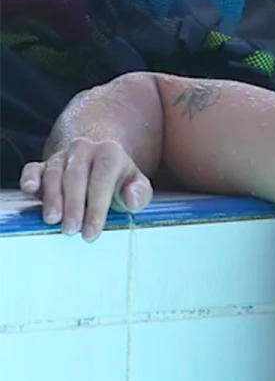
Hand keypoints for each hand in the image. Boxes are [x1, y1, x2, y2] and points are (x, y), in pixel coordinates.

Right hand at [19, 137, 152, 241]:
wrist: (99, 167)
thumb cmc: (120, 183)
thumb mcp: (137, 187)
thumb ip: (140, 193)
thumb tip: (131, 199)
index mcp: (110, 153)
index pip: (102, 179)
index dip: (97, 207)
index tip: (92, 231)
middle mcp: (84, 149)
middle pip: (76, 176)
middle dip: (73, 205)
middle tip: (71, 229)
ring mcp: (62, 156)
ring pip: (54, 174)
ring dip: (52, 198)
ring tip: (53, 220)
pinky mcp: (43, 164)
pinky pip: (33, 168)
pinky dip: (29, 178)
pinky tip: (30, 189)